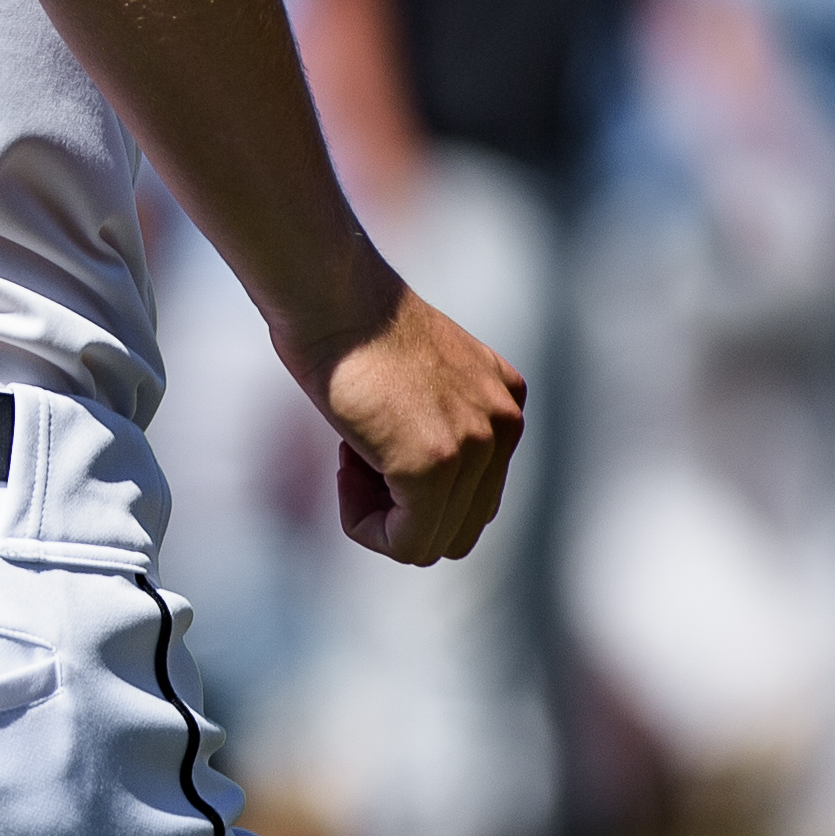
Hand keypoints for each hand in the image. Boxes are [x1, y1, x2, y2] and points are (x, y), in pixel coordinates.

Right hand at [307, 291, 525, 566]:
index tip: (371, 442)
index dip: (413, 486)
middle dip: (403, 508)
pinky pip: (407, 544)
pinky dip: (365, 524)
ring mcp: (475, 446)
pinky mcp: (433, 467)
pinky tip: (344, 465)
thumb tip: (416, 486)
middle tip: (358, 457)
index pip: (474, 494)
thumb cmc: (349, 323)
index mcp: (506, 400)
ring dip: (382, 515)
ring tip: (351, 457)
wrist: (329, 291)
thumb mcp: (418, 375)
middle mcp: (504, 424)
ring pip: (435, 540)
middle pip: (462, 524)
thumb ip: (438, 421)